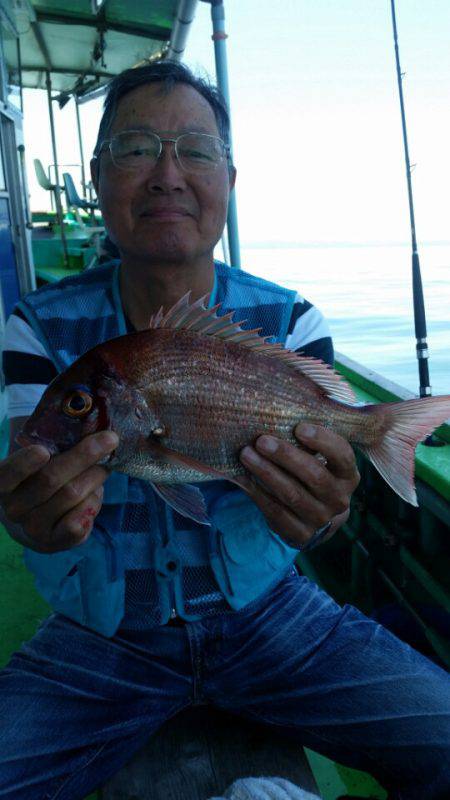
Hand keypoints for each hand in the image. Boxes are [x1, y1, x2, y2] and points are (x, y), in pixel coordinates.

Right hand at [0, 431, 117, 552]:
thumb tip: (88, 428)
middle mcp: (12, 508)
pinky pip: (81, 519)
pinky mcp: (53, 542)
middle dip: (84, 455)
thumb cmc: (36, 481)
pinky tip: (95, 493)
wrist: (31, 521)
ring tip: (103, 467)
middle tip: (110, 439)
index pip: (8, 473)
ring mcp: (32, 528)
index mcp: (1, 483)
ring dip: (95, 477)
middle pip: (50, 479)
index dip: (24, 463)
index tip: (43, 450)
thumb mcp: (33, 463)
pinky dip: (94, 501)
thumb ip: (50, 447)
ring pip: (71, 495)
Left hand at [239, 423, 359, 549]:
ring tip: (246, 454)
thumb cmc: (316, 474)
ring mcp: (320, 519)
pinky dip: (256, 493)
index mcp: (348, 475)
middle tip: (261, 440)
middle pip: (314, 475)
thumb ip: (318, 438)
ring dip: (266, 472)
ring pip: (291, 494)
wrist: (316, 519)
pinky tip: (243, 477)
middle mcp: (339, 499)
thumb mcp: (325, 459)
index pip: (342, 455)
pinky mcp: (300, 534)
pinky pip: (275, 511)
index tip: (299, 427)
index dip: (323, 441)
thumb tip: (295, 402)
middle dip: (286, 455)